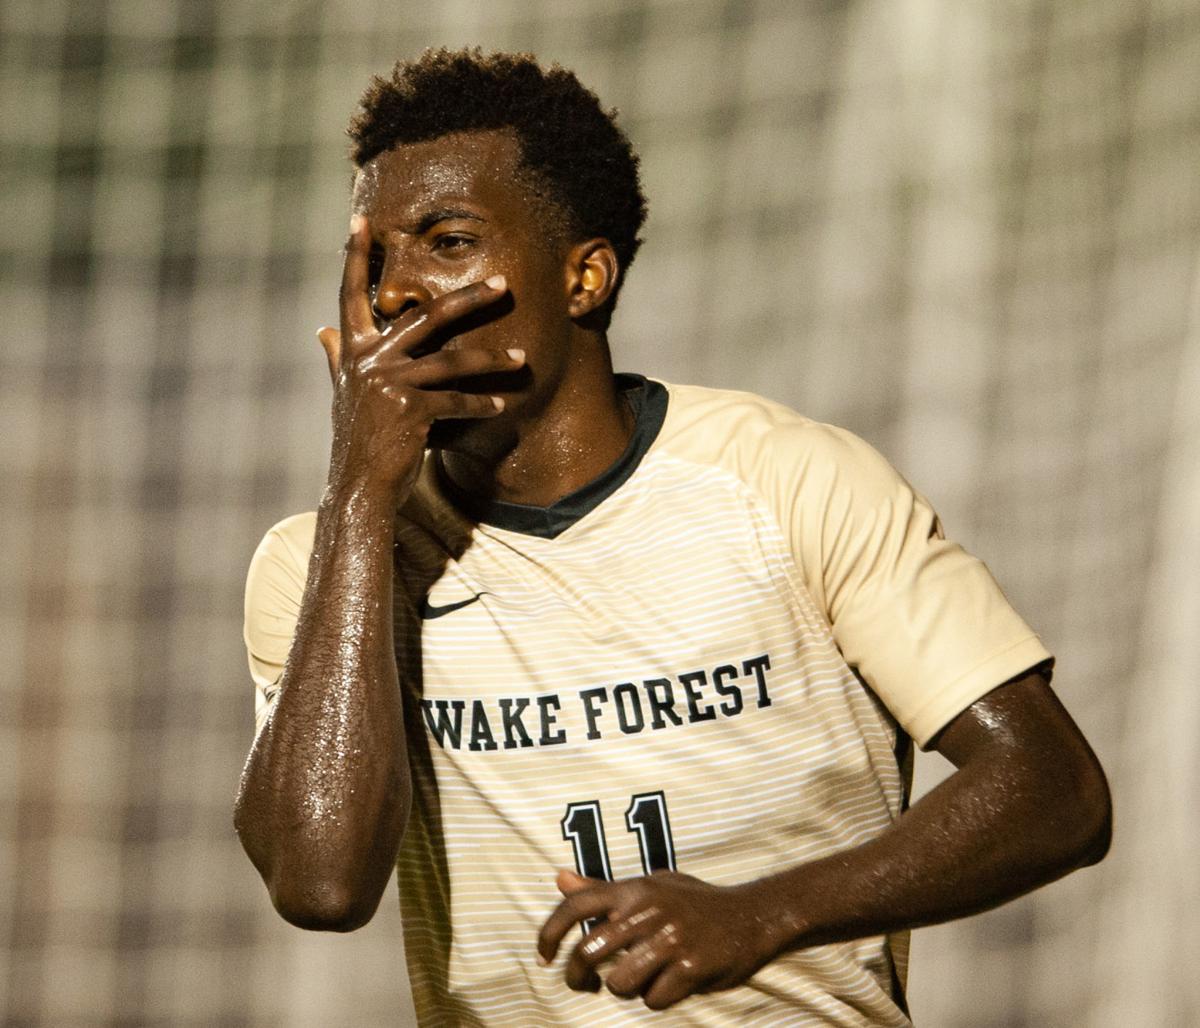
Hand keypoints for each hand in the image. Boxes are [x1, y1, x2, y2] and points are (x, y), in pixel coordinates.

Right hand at [318, 214, 522, 497]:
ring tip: (521, 358)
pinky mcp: (409, 410)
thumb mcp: (345, 394)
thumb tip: (322, 330)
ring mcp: (388, 384)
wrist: (359, 486)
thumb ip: (339, 359)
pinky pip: (455, 400)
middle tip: (503, 282)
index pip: (351, 295)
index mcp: (354, 351)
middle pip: (425, 315)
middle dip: (469, 298)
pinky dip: (480, 404)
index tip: (359, 220)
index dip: (355, 258)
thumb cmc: (359, 440)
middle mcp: (368, 361)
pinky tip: (501, 406)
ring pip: (451, 360)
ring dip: (491, 360)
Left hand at [537, 868, 780, 1010]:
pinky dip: (658, 999)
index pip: (575, 905)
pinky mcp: (690, 968)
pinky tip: (672, 984)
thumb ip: (604, 890)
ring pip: (618, 983)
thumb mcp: (651, 886)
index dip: (549, 932)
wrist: (751, 916)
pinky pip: (653, 1000)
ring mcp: (670, 940)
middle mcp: (648, 911)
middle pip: (588, 952)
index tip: (543, 957)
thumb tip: (560, 878)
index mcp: (634, 889)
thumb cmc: (694, 902)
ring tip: (642, 978)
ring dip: (625, 990)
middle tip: (584, 985)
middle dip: (577, 978)